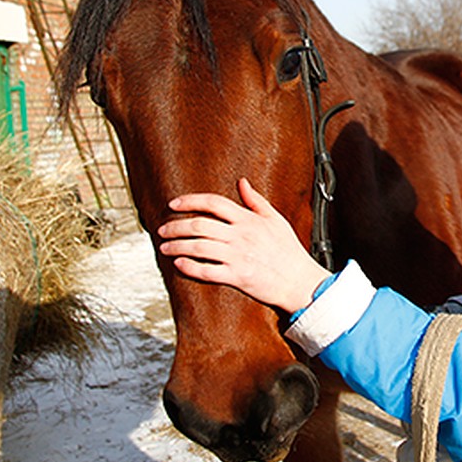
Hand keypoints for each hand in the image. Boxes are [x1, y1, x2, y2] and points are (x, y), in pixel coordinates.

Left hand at [157, 178, 330, 313]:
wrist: (299, 280)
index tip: (174, 204)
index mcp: (249, 220)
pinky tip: (179, 264)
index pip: (214, 203)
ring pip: (198, 248)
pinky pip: (207, 271)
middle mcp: (241, 236)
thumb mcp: (276, 219)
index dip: (190, 201)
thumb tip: (242, 182)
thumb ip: (256, 200)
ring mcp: (238, 256)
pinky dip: (190, 267)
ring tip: (165, 248)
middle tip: (163, 229)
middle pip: (200, 225)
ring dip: (177, 247)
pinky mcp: (237, 276)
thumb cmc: (288, 250)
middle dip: (176, 226)